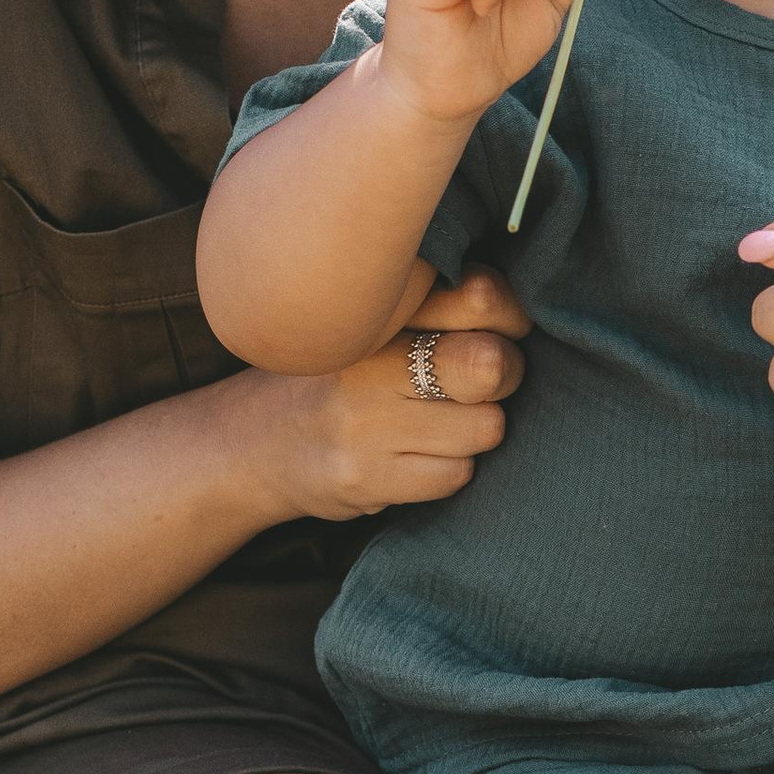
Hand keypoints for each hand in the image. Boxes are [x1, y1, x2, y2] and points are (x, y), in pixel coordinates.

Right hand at [253, 267, 528, 521]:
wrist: (253, 444)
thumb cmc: (340, 376)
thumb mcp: (377, 324)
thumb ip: (444, 306)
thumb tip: (520, 314)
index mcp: (375, 307)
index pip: (480, 296)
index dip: (509, 316)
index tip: (500, 327)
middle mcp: (366, 358)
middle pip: (489, 365)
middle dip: (504, 375)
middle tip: (482, 380)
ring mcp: (363, 422)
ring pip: (483, 428)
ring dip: (475, 430)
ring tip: (437, 423)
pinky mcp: (365, 476)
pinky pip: (456, 475)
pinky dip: (449, 469)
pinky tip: (415, 457)